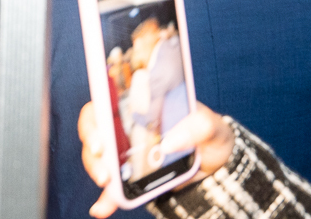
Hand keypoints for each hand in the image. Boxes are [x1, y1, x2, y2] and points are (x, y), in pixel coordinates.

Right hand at [78, 101, 234, 217]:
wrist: (217, 165)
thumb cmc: (210, 135)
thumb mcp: (212, 126)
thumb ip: (198, 126)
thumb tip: (170, 143)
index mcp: (141, 104)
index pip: (107, 102)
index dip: (96, 116)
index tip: (100, 137)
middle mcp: (127, 124)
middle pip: (95, 129)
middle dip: (92, 147)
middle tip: (104, 167)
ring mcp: (126, 150)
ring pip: (99, 156)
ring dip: (97, 169)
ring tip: (107, 184)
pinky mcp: (131, 175)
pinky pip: (113, 186)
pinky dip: (106, 198)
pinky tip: (102, 208)